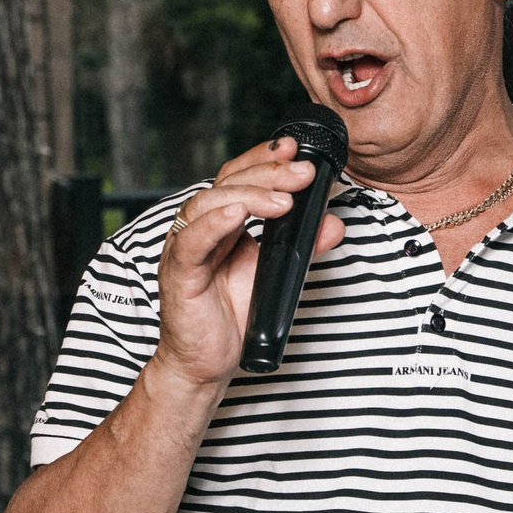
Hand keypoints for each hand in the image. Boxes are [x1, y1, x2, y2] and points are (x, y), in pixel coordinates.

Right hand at [154, 136, 348, 388]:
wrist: (207, 362)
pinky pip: (192, 241)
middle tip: (303, 173)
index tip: (296, 150)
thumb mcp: (276, 275)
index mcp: (220, 222)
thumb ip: (303, 247)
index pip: (239, 177)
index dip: (265, 159)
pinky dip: (214, 224)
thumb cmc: (233, 316)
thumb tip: (333, 222)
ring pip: (210, 204)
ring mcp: (185, 248)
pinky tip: (237, 215)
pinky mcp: (179, 273)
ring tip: (284, 200)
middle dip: (268, 173)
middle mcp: (200, 228)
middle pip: (228, 183)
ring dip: (249, 195)